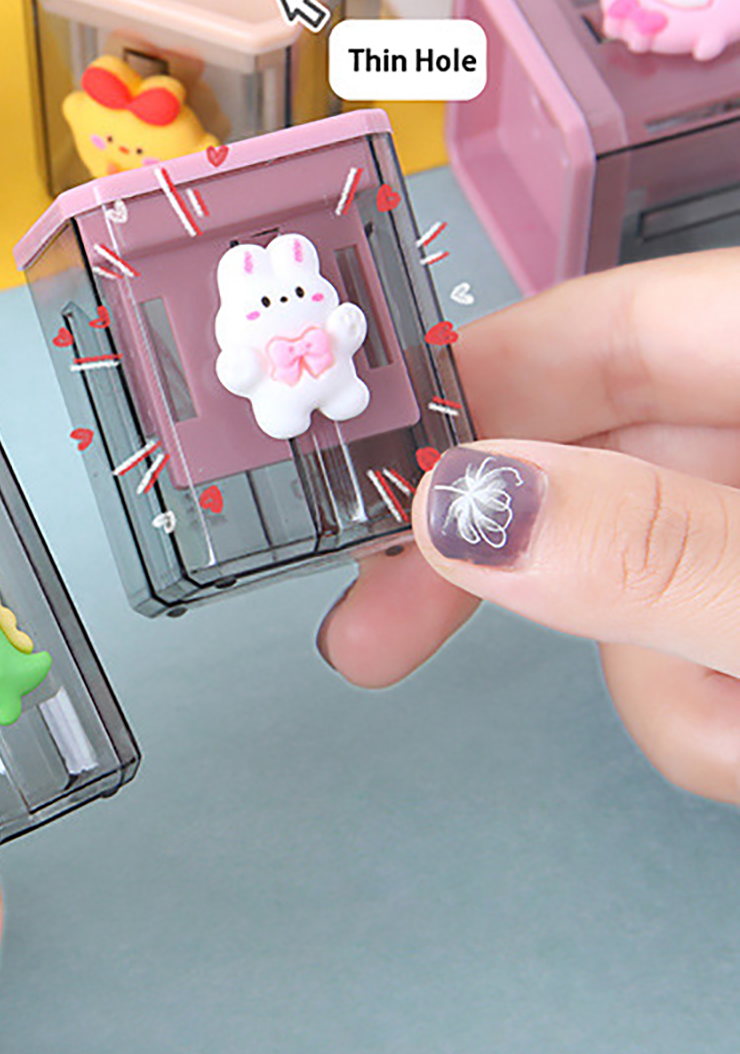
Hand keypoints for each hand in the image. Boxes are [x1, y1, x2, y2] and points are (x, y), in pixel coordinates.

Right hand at [320, 251, 739, 802]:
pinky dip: (699, 698)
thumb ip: (655, 549)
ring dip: (653, 672)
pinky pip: (687, 634)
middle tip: (377, 632)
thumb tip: (472, 507)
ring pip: (637, 572)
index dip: (463, 387)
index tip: (352, 465)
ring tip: (735, 729)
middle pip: (592, 459)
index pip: (601, 325)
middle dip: (504, 569)